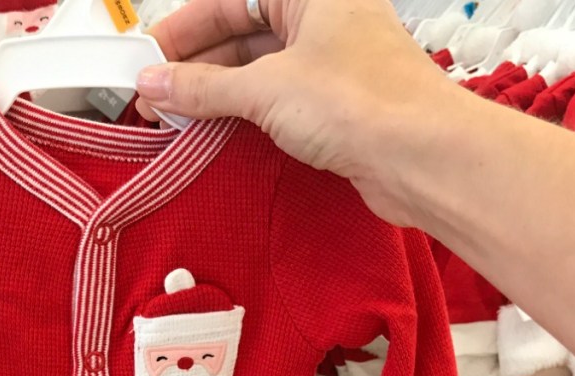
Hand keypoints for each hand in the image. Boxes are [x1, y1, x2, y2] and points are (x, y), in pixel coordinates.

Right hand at [135, 0, 466, 225]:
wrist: (426, 160)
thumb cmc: (366, 103)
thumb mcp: (265, 88)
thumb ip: (202, 86)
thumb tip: (156, 83)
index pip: (230, 2)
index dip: (183, 30)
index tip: (147, 59)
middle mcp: (325, 20)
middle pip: (241, 33)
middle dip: (194, 65)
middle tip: (154, 94)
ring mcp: (332, 64)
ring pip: (257, 69)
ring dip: (214, 92)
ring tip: (173, 116)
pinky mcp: (337, 105)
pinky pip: (275, 99)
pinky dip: (242, 112)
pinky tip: (212, 129)